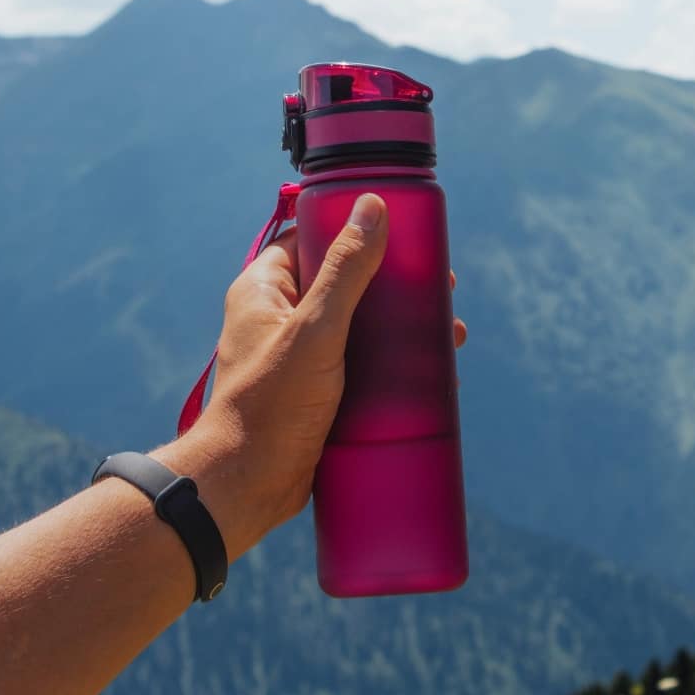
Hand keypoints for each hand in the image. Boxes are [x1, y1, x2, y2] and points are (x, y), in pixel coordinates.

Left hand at [155, 194, 466, 558]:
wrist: (247, 488)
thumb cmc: (271, 405)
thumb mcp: (316, 330)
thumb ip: (345, 270)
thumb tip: (373, 207)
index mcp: (265, 290)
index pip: (312, 238)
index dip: (356, 231)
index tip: (404, 231)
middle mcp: (278, 319)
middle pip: (346, 283)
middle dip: (395, 285)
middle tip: (441, 287)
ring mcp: (298, 358)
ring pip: (359, 328)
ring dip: (401, 327)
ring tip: (447, 333)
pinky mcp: (317, 394)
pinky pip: (360, 366)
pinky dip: (393, 364)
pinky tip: (430, 371)